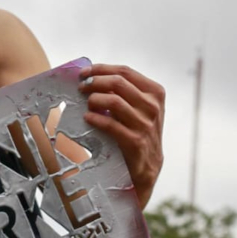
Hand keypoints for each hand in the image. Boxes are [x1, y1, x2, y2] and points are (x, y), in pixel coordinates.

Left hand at [79, 64, 164, 209]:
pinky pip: (111, 124)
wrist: (147, 168)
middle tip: (81, 88)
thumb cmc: (137, 133)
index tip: (84, 73)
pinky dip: (96, 118)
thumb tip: (92, 76)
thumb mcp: (138, 109)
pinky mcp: (136, 142)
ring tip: (86, 104)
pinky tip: (87, 118)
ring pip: (114, 100)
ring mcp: (146, 125)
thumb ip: (123, 92)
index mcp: (155, 93)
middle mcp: (153, 107)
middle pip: (118, 83)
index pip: (125, 72)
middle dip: (95, 82)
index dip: (101, 69)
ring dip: (94, 99)